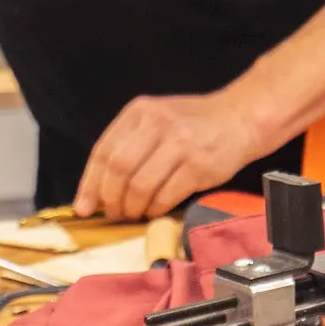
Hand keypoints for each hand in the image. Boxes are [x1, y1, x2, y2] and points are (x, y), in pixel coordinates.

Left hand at [78, 92, 274, 219]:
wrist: (240, 119)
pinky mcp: (199, 166)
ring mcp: (179, 144)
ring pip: (140, 186)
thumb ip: (128, 145)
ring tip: (135, 212)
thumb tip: (97, 190)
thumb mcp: (156, 120)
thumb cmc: (193, 124)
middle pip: (118, 170)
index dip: (90, 184)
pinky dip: (155, 208)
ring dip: (133, 207)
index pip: (103, 151)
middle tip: (114, 213)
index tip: (84, 207)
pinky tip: (155, 209)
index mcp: (139, 112)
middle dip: (111, 199)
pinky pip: (166, 196)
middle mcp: (157, 124)